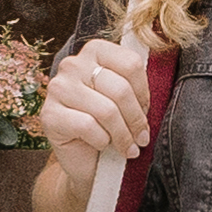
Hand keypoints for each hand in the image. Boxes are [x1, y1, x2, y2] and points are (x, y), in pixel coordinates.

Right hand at [35, 38, 153, 165]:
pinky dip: (102, 141)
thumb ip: (137, 85)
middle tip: (142, 137)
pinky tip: (103, 146)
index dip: (144, 92)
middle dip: (136, 118)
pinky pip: (87, 126)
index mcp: (95, 50)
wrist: (86, 160)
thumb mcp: (127, 100)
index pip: (131, 63)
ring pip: (106, 110)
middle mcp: (72, 64)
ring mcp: (57, 88)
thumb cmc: (111, 126)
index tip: (146, 111)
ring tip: (129, 148)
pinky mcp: (49, 115)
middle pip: (120, 88)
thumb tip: (163, 79)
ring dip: (123, 135)